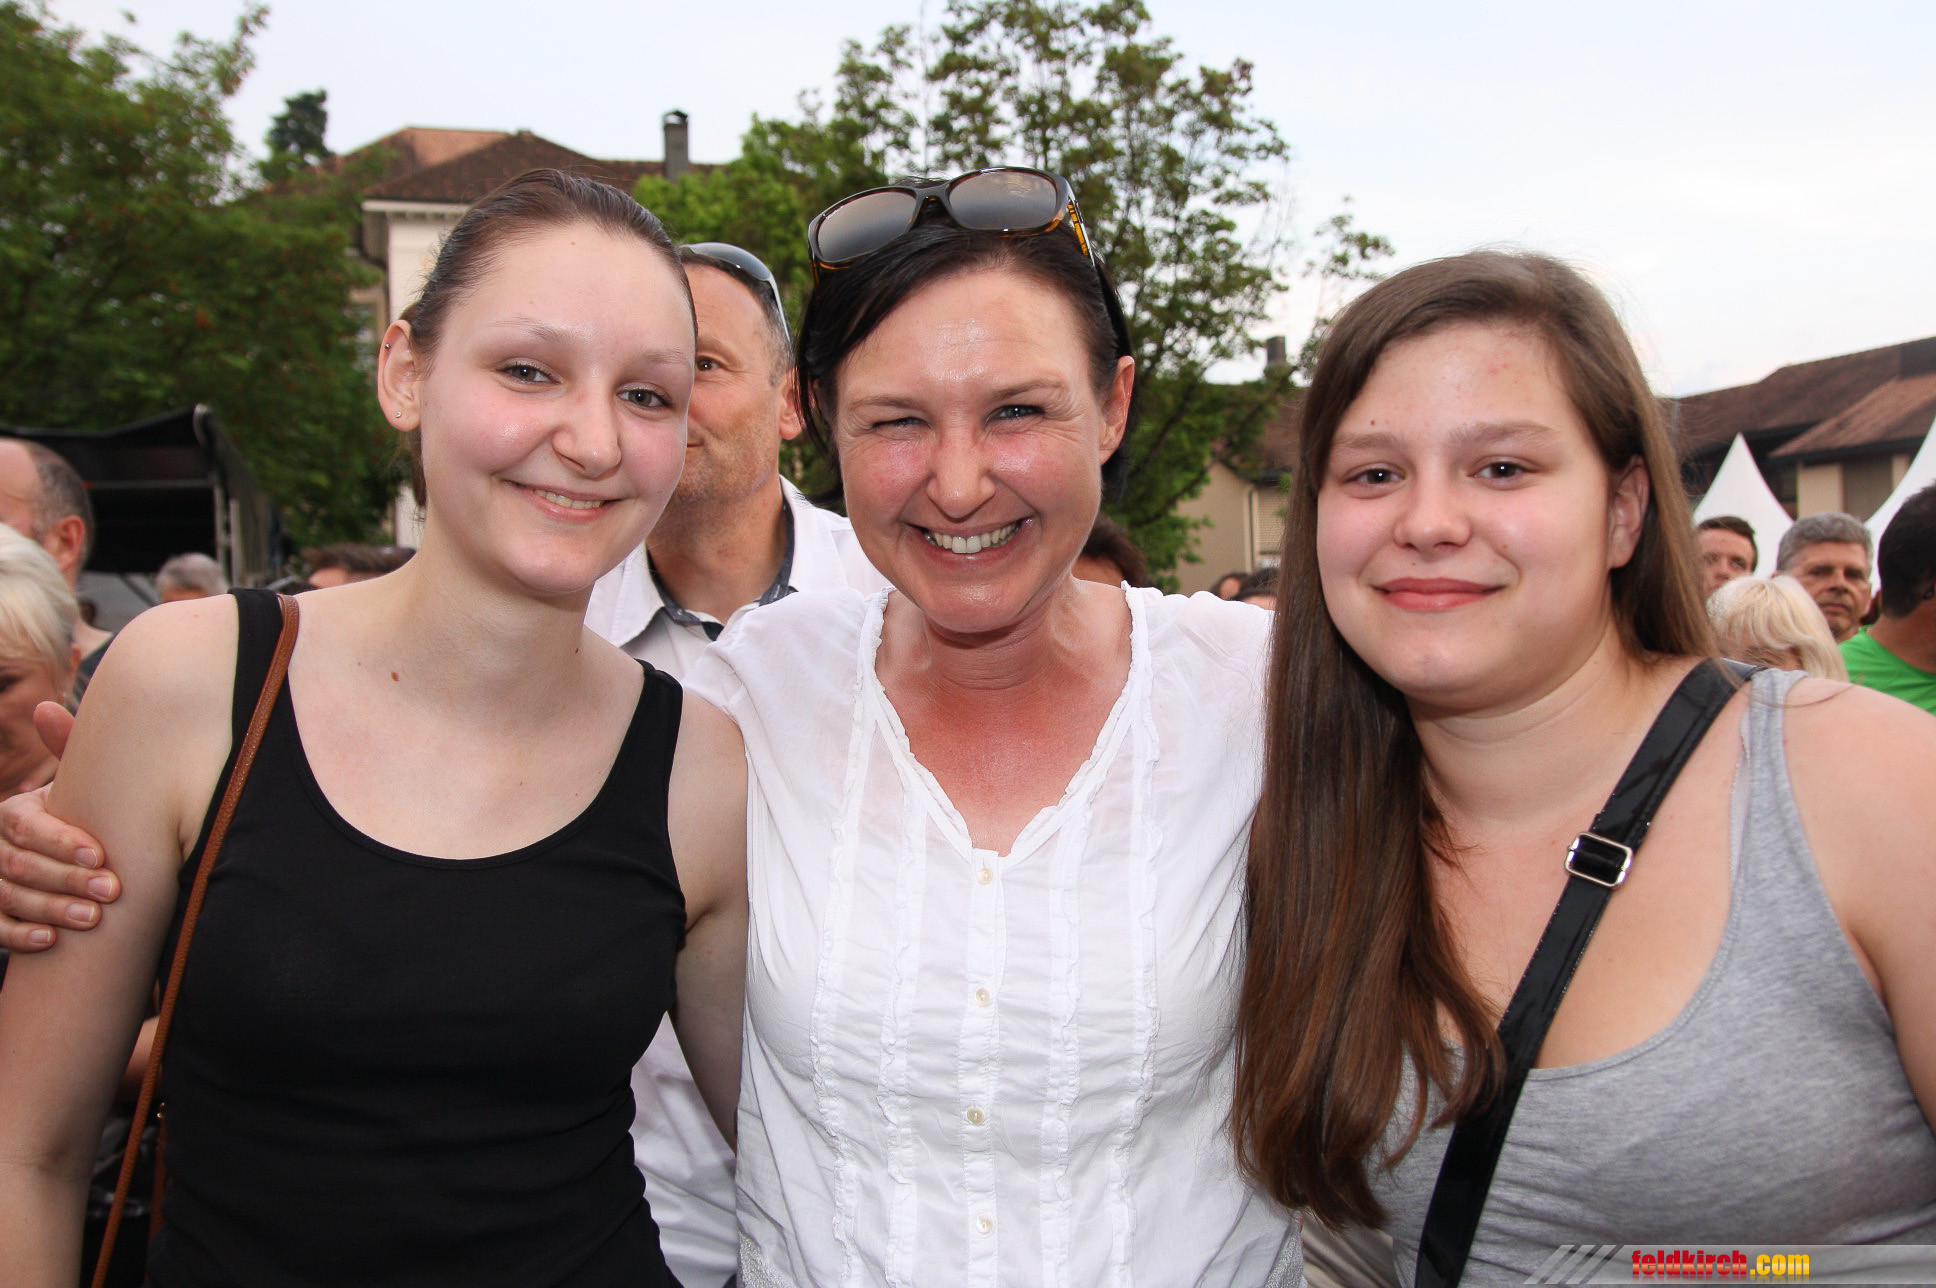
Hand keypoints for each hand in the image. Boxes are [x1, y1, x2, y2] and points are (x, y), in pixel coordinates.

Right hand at [0, 702, 113, 950]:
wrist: (65, 858)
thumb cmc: (80, 816)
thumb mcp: (75, 788)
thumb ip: (69, 752)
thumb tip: (46, 708)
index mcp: (13, 813)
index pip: (28, 828)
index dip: (63, 842)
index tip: (102, 855)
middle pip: (20, 865)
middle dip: (67, 879)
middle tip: (110, 892)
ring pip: (9, 897)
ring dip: (51, 909)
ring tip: (92, 919)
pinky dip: (20, 935)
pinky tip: (49, 942)